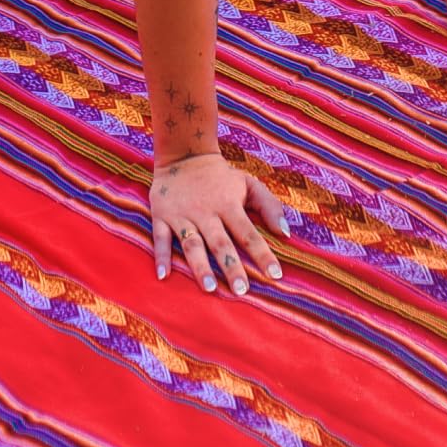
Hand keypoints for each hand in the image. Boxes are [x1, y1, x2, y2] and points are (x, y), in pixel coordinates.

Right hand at [147, 153, 288, 295]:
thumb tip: (286, 233)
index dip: (262, 254)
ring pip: (192, 243)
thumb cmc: (221, 177)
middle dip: (232, 267)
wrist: (184, 155)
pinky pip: (160, 238)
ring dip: (200, 266)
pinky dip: (161, 256)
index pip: (248, 234)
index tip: (275, 275)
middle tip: (242, 290)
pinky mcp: (161, 215)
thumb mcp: (249, 184)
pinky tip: (164, 276)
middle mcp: (206, 212)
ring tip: (209, 288)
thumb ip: (269, 206)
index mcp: (229, 205)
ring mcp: (182, 215)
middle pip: (221, 243)